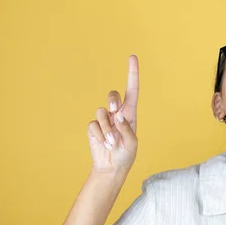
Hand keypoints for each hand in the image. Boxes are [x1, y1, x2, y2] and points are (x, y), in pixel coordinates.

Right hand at [87, 55, 139, 172]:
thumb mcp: (132, 144)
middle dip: (113, 100)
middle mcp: (117, 113)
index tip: (132, 57)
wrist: (111, 167)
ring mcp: (104, 119)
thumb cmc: (126, 155)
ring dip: (107, 129)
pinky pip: (93, 125)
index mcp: (130, 114)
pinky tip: (104, 143)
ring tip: (112, 142)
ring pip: (101, 112)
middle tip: (115, 111)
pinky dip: (99, 135)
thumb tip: (118, 115)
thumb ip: (127, 129)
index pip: (132, 90)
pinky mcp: (93, 127)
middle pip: (113, 95)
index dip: (132, 74)